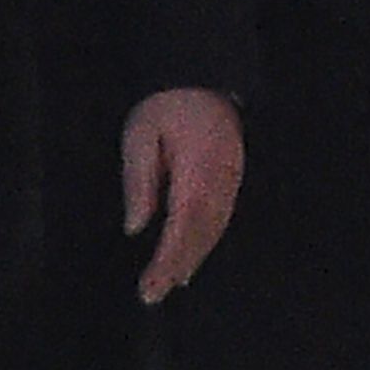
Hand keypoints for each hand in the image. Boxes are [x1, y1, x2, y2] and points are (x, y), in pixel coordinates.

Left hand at [121, 86, 242, 303]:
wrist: (202, 76)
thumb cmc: (165, 104)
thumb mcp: (140, 133)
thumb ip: (139, 181)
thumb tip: (135, 227)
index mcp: (195, 172)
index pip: (181, 227)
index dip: (166, 261)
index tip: (150, 286)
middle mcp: (219, 183)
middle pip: (200, 236)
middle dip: (177, 266)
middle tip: (154, 293)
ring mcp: (231, 182)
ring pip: (213, 231)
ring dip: (193, 258)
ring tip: (171, 282)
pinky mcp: (234, 179)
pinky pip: (221, 219)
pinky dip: (206, 242)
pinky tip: (192, 255)